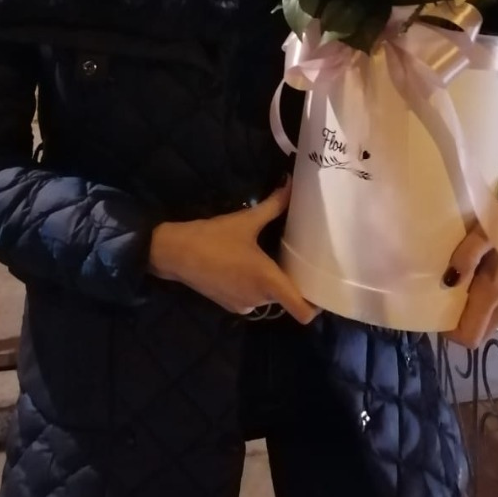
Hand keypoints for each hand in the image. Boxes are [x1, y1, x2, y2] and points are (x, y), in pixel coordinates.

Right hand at [148, 181, 318, 324]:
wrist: (175, 253)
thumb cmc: (214, 237)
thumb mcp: (246, 219)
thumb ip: (274, 205)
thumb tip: (292, 184)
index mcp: (268, 282)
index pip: (302, 312)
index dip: (316, 305)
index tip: (322, 287)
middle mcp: (259, 299)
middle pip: (287, 299)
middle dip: (293, 282)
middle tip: (299, 259)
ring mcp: (243, 305)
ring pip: (269, 298)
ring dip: (272, 283)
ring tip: (273, 258)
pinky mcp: (229, 305)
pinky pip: (252, 297)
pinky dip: (255, 286)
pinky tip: (248, 264)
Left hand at [442, 173, 497, 348]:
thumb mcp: (486, 229)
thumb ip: (468, 255)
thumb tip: (448, 282)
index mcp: (497, 292)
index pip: (471, 335)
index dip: (450, 330)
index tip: (434, 310)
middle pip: (480, 333)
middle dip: (459, 322)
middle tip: (442, 296)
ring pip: (492, 323)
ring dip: (474, 313)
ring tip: (458, 286)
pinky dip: (488, 304)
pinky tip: (479, 279)